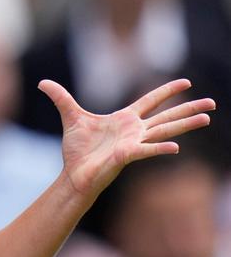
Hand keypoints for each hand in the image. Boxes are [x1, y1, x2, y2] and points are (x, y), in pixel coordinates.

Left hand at [40, 78, 214, 196]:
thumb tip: (43, 82)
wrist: (73, 174)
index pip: (150, 101)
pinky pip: (146, 151)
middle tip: (213, 103)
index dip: (167, 91)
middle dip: (189, 108)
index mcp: (125, 119)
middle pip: (166, 116)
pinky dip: (160, 150)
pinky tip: (178, 148)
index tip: (186, 82)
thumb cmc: (77, 150)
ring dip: (185, 125)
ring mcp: (134, 143)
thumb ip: (60, 98)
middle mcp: (134, 131)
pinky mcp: (127, 156)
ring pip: (164, 132)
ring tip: (207, 119)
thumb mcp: (70, 117)